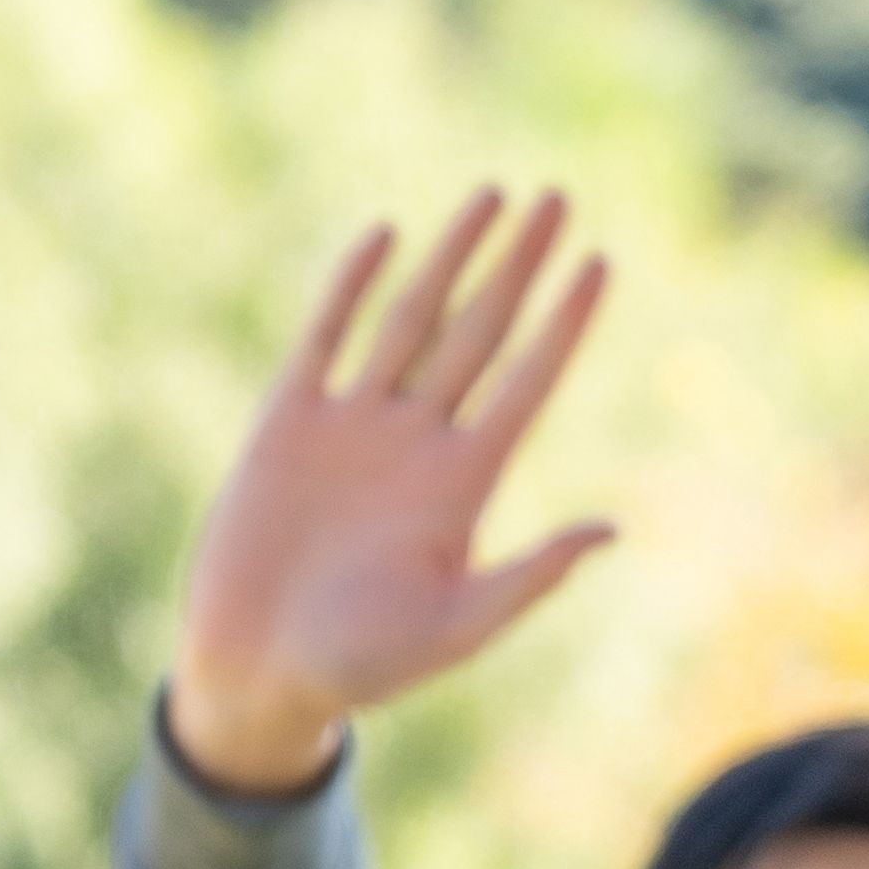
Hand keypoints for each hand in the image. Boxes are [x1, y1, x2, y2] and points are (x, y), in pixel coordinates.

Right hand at [166, 194, 618, 796]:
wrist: (258, 672)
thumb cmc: (361, 667)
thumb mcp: (456, 628)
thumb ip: (530, 577)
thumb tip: (610, 530)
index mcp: (465, 486)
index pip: (527, 383)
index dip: (564, 325)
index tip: (600, 263)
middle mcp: (418, 442)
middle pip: (481, 333)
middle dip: (519, 267)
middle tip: (560, 197)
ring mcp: (354, 425)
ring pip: (414, 319)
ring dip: (452, 257)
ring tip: (494, 196)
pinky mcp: (289, 421)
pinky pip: (327, 338)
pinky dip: (351, 288)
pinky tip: (386, 236)